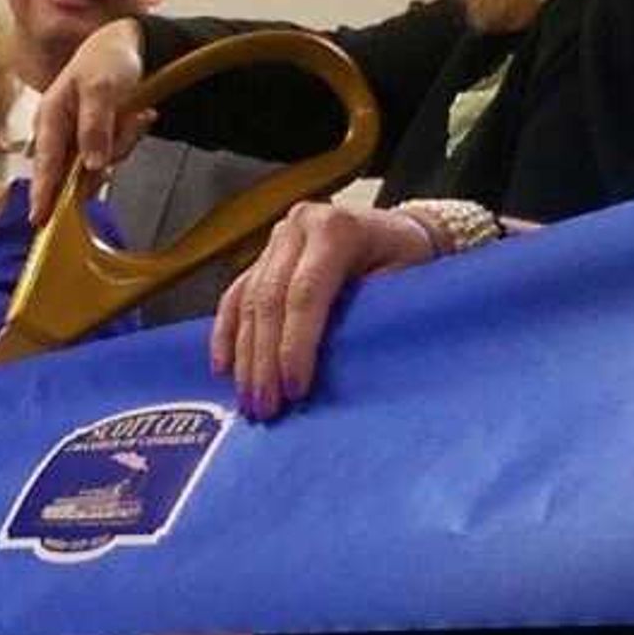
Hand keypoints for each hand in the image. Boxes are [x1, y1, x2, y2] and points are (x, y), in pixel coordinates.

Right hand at [26, 20, 153, 218]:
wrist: (127, 47)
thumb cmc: (106, 60)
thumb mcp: (101, 87)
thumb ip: (94, 126)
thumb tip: (90, 165)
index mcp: (50, 116)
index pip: (46, 163)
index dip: (43, 193)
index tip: (40, 219)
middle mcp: (58, 132)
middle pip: (79, 169)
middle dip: (110, 152)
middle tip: (130, 119)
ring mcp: (77, 139)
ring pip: (101, 164)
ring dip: (123, 141)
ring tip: (134, 111)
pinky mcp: (95, 142)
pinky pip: (113, 156)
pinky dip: (129, 138)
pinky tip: (138, 115)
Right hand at [210, 200, 437, 418]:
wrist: (402, 232)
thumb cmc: (409, 260)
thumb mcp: (406, 281)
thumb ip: (372, 312)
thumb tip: (342, 364)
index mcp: (336, 229)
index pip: (305, 293)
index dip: (295, 345)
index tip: (294, 389)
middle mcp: (299, 227)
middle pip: (269, 300)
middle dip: (264, 360)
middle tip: (265, 406)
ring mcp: (278, 240)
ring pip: (248, 301)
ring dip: (245, 356)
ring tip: (249, 399)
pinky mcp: (264, 256)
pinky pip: (236, 296)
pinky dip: (228, 334)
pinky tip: (224, 367)